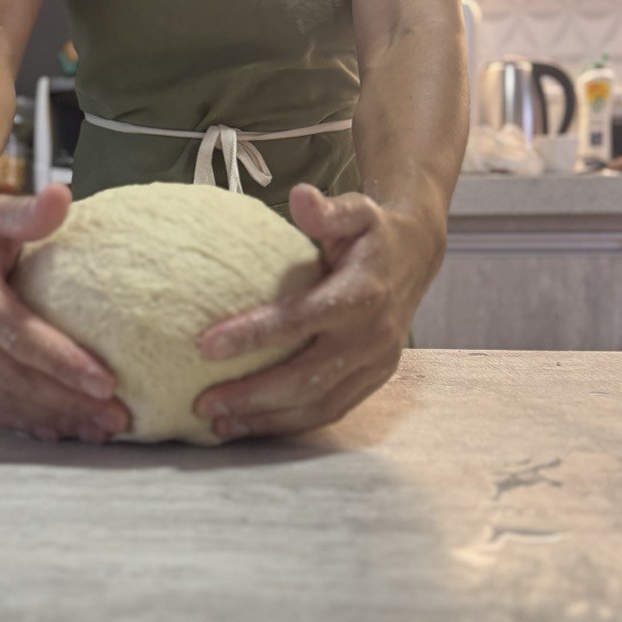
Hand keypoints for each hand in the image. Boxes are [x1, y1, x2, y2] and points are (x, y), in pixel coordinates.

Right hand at [0, 185, 128, 441]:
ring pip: (6, 400)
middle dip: (71, 403)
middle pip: (19, 380)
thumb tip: (62, 195)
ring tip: (100, 429)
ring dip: (54, 419)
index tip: (106, 382)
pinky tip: (60, 432)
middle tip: (118, 417)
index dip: (64, 364)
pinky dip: (24, 424)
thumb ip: (30, 212)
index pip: (22, 338)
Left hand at [193, 183, 438, 439]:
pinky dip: (289, 424)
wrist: (418, 256)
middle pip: (306, 376)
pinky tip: (251, 426)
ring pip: (317, 404)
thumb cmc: (373, 232)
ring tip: (219, 425)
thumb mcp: (357, 209)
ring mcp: (376, 364)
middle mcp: (371, 336)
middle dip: (252, 395)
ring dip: (266, 419)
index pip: (301, 319)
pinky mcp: (375, 380)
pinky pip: (330, 411)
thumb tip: (300, 195)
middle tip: (203, 403)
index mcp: (362, 293)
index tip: (205, 345)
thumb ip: (328, 210)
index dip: (254, 335)